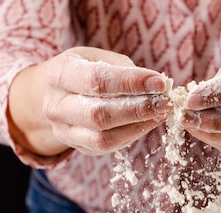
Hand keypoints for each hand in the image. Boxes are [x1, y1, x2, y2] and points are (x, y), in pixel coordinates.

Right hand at [41, 47, 170, 154]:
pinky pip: (107, 147)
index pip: (96, 80)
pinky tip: (147, 123)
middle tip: (164, 103)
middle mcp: (56, 106)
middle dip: (137, 110)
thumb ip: (124, 70)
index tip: (159, 82)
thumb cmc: (84, 70)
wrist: (55, 94)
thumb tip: (158, 86)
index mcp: (60, 74)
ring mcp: (64, 131)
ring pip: (102, 138)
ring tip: (159, 114)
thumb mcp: (98, 58)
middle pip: (98, 115)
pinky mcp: (77, 147)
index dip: (130, 83)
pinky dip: (131, 135)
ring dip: (137, 127)